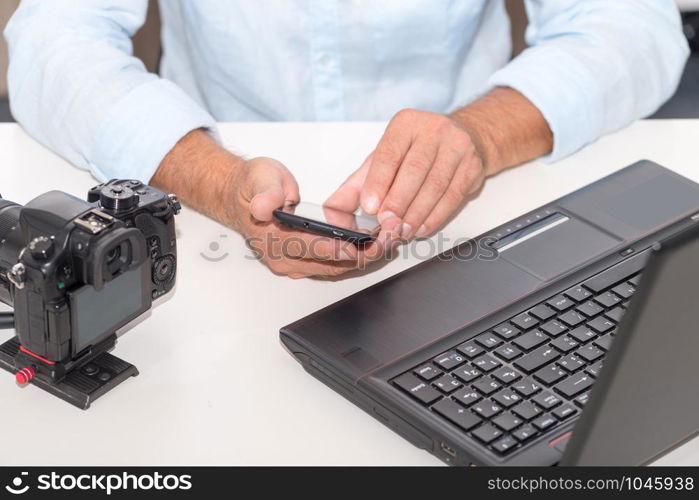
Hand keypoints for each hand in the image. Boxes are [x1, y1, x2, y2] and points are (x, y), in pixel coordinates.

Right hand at [226, 157, 391, 277]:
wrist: (242, 198)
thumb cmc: (252, 188)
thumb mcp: (258, 178)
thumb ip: (265, 192)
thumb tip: (266, 206)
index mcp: (271, 238)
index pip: (307, 248)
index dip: (334, 248)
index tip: (357, 246)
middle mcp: (283, 258)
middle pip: (329, 264)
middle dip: (361, 255)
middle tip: (387, 241)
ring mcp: (294, 265)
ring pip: (336, 269)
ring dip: (364, 259)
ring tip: (389, 242)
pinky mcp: (305, 264)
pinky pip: (334, 267)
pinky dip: (356, 259)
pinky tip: (375, 246)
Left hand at [328, 109, 486, 239]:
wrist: (465, 136)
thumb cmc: (418, 149)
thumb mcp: (385, 157)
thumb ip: (359, 182)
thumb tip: (333, 207)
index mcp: (405, 124)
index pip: (389, 154)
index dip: (378, 182)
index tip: (369, 207)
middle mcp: (433, 130)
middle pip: (414, 171)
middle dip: (398, 202)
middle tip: (387, 225)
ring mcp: (457, 146)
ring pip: (435, 185)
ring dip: (417, 213)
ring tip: (402, 230)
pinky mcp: (473, 165)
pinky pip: (453, 195)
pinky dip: (436, 216)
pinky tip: (422, 227)